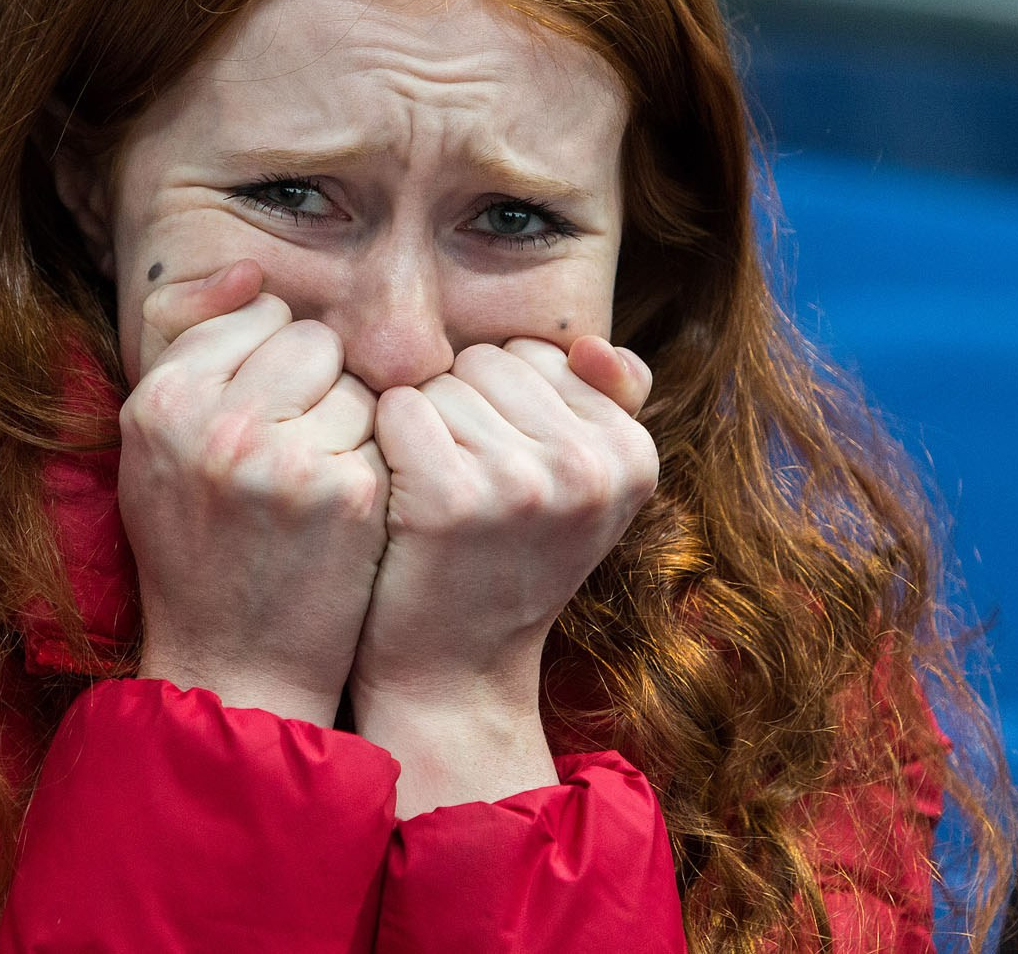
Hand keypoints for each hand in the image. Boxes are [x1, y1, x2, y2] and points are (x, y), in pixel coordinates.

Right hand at [119, 260, 389, 726]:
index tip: (255, 419)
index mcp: (160, 401)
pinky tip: (346, 510)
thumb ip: (193, 340)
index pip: (254, 311)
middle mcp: (218, 423)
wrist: (233, 659)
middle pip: (311, 335)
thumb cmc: (196, 540)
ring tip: (313, 482)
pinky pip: (387, 426)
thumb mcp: (158, 440)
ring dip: (349, 420)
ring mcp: (286, 458)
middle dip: (316, 382)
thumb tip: (252, 271)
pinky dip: (377, 458)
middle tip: (291, 450)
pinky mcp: (350, 490)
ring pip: (355, 378)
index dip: (268, 361)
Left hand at [350, 336, 655, 810]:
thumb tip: (587, 344)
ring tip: (438, 502)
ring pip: (439, 384)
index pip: (537, 355)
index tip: (509, 478)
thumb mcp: (583, 488)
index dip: (502, 407)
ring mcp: (522, 483)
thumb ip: (606, 404)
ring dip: (421, 431)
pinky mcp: (451, 498)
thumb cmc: (507, 561)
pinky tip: (399, 496)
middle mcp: (588, 466)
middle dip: (462, 411)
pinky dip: (383, 442)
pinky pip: (399, 408)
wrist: (454, 673)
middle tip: (469, 495)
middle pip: (486, 362)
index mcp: (634, 454)